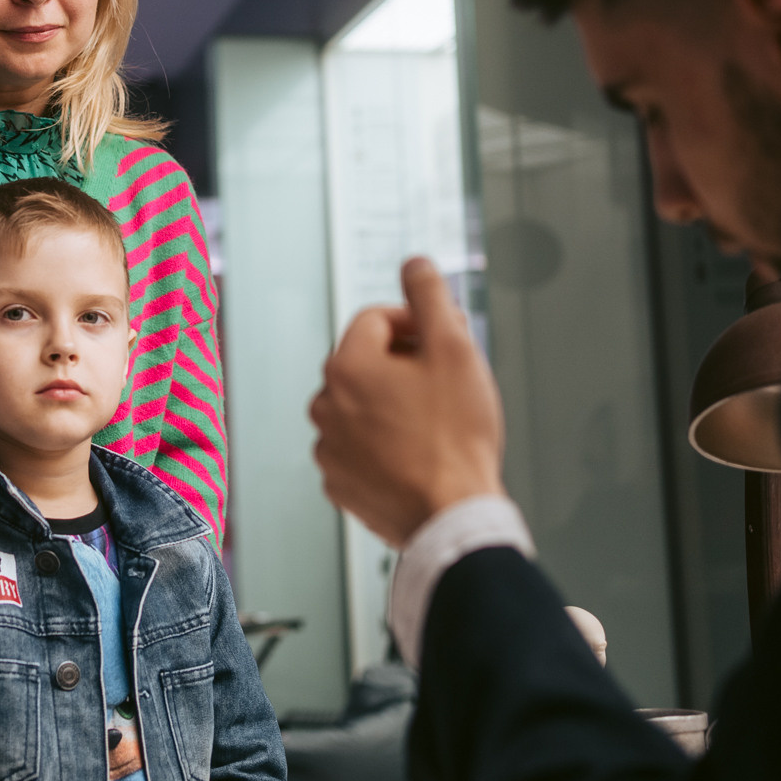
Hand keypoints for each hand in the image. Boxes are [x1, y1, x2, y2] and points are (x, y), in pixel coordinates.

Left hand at [310, 256, 506, 546]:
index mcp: (346, 367)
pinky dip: (385, 444)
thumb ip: (430, 296)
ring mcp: (329, 448)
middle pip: (367, 364)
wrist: (452, 516)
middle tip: (446, 383)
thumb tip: (414, 264)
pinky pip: (360, 447)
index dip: (416, 324)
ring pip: (363, 407)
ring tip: (435, 424)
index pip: (376, 321)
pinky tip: (419, 454)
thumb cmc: (455, 437)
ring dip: (393, 405)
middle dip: (404, 365)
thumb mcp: (455, 350)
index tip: (444, 343)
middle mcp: (325, 406)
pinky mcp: (339, 483)